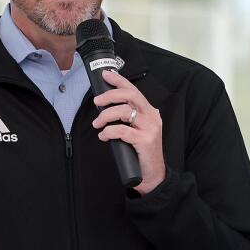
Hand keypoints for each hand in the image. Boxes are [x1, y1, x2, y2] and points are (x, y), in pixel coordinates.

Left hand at [92, 69, 164, 193]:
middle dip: (110, 95)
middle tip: (97, 102)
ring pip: (123, 112)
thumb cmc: (141, 152)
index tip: (106, 75)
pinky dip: (108, 132)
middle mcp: (152, 116)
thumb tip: (106, 108)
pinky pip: (121, 130)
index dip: (120, 80)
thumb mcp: (136, 130)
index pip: (134, 91)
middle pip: (130, 96)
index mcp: (150, 112)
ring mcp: (150, 128)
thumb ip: (127, 119)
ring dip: (105, 116)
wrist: (153, 175)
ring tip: (97, 124)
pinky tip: (104, 136)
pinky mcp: (145, 140)